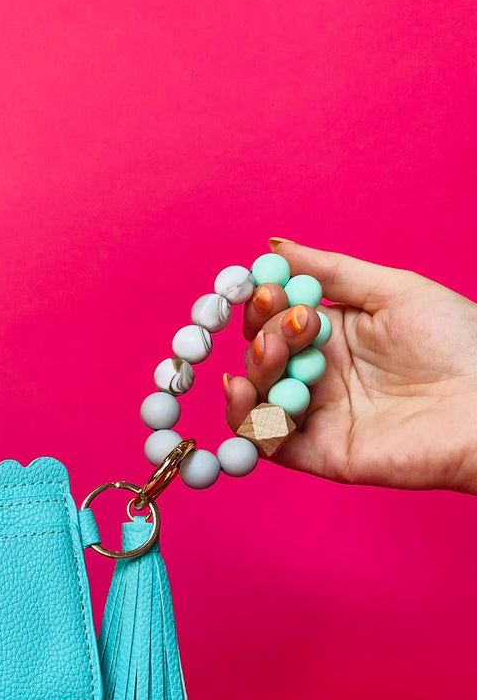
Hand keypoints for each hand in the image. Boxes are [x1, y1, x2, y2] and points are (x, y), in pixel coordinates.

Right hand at [224, 241, 476, 492]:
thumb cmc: (461, 343)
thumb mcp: (394, 291)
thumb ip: (330, 270)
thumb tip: (274, 246)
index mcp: (333, 338)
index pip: (277, 320)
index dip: (264, 304)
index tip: (268, 288)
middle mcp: (319, 377)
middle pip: (263, 357)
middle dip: (265, 335)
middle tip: (292, 323)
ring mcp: (318, 415)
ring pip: (257, 398)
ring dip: (253, 370)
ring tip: (275, 352)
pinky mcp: (319, 453)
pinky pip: (266, 442)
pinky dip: (247, 419)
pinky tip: (245, 393)